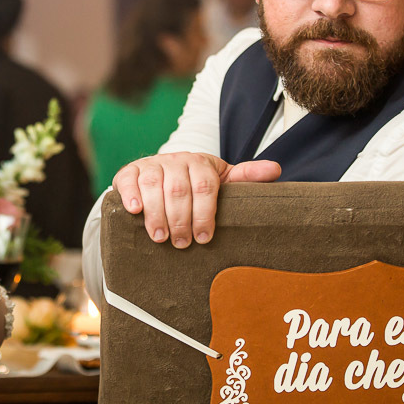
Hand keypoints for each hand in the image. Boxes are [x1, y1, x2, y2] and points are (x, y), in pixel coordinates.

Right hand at [112, 152, 280, 248]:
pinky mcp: (129, 171)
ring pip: (153, 184)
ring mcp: (151, 164)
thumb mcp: (222, 180)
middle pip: (178, 189)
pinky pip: (127, 180)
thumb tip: (276, 170)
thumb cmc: (196, 183)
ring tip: (160, 238)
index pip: (205, 186)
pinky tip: (135, 212)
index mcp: (201, 162)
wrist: (163, 172)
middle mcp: (175, 160)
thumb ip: (246, 177)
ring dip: (156, 213)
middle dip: (180, 219)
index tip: (205, 237)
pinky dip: (130, 195)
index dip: (205, 213)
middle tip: (182, 244)